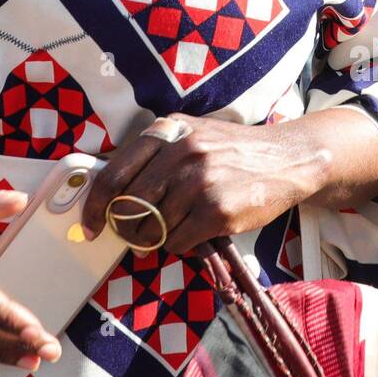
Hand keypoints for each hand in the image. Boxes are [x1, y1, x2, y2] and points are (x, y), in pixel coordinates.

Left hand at [80, 114, 328, 254]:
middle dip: (127, 228)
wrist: (287, 158)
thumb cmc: (231, 150)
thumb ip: (154, 156)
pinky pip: (178, 242)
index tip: (90, 224)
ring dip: (157, 238)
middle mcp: (180, 153)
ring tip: (174, 228)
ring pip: (152, 228)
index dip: (95, 205)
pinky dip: (180, 244)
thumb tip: (111, 194)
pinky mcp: (217, 212)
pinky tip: (195, 232)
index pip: (114, 174)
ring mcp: (199, 183)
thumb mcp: (190, 135)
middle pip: (129, 207)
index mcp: (167, 131)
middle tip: (136, 234)